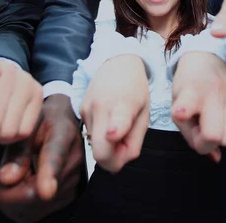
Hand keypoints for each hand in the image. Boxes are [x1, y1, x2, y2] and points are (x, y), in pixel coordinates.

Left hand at [0, 94, 82, 222]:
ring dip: (10, 198)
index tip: (45, 191)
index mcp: (63, 136)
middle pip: (36, 195)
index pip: (56, 158)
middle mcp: (73, 162)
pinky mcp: (66, 196)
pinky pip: (35, 212)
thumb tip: (6, 179)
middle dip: (5, 192)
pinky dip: (18, 204)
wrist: (63, 121)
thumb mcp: (26, 125)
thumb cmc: (42, 121)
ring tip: (6, 174)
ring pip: (33, 208)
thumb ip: (16, 151)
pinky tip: (17, 184)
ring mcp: (72, 182)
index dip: (49, 176)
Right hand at [80, 55, 149, 172]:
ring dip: (108, 146)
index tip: (113, 135)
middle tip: (126, 148)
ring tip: (120, 126)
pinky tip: (109, 120)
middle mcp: (100, 108)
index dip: (114, 137)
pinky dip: (101, 136)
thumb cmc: (136, 90)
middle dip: (114, 161)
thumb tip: (120, 162)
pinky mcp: (80, 111)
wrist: (117, 63)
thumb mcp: (145, 114)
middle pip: (99, 153)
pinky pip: (91, 136)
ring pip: (95, 147)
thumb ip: (135, 141)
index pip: (115, 127)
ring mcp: (86, 110)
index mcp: (122, 105)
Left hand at [172, 52, 225, 162]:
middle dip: (207, 142)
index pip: (203, 125)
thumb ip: (189, 134)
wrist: (204, 56)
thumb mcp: (176, 104)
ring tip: (206, 121)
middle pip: (221, 139)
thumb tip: (215, 158)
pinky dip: (225, 126)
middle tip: (197, 128)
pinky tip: (215, 114)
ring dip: (217, 135)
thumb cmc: (186, 82)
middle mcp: (216, 95)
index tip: (185, 121)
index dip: (193, 134)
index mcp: (194, 94)